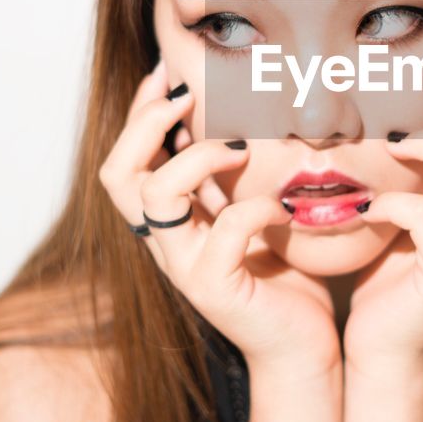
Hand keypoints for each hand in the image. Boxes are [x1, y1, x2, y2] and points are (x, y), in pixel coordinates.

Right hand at [99, 59, 342, 383]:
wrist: (304, 349)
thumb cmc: (287, 277)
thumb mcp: (255, 212)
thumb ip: (238, 176)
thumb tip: (250, 111)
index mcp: (170, 223)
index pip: (125, 161)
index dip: (140, 113)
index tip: (168, 73)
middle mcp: (165, 244)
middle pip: (118, 175)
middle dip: (146, 123)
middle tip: (187, 96)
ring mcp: (185, 267)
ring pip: (156, 196)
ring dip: (197, 158)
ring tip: (241, 148)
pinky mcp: (215, 288)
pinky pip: (225, 232)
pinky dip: (257, 207)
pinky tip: (285, 207)